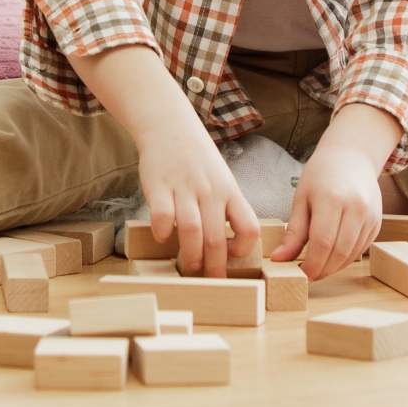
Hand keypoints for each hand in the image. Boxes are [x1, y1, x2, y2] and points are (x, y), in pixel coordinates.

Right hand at [135, 122, 260, 277]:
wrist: (169, 125)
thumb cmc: (197, 157)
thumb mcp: (221, 179)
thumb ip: (225, 207)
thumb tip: (225, 244)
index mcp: (229, 191)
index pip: (249, 228)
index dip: (243, 249)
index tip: (231, 255)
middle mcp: (210, 192)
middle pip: (217, 239)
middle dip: (215, 267)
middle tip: (211, 280)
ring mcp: (184, 189)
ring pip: (191, 231)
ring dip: (191, 254)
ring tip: (190, 265)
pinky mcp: (159, 186)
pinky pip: (162, 216)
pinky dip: (161, 232)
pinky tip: (162, 237)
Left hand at [271, 103, 401, 279]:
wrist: (351, 157)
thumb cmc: (321, 176)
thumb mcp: (301, 199)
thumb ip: (293, 232)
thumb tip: (279, 259)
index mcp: (331, 199)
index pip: (322, 243)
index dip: (311, 265)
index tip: (300, 273)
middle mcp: (355, 208)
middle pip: (339, 253)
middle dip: (322, 270)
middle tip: (308, 275)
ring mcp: (370, 216)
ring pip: (352, 255)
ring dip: (334, 267)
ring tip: (318, 266)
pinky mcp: (377, 223)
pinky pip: (361, 249)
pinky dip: (346, 258)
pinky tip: (333, 255)